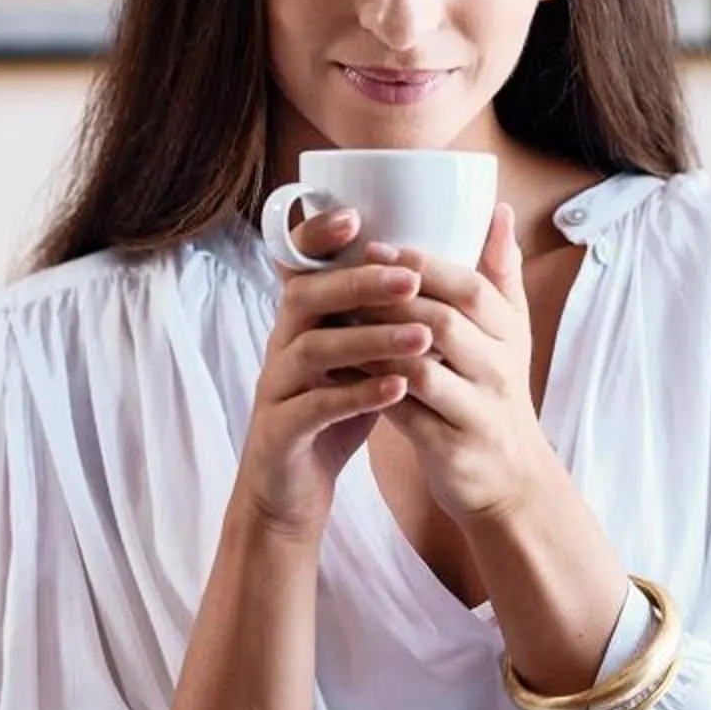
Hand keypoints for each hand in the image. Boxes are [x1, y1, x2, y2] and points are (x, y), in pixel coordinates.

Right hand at [231, 205, 433, 541]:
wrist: (290, 492)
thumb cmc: (332, 416)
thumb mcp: (356, 360)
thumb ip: (381, 318)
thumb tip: (433, 270)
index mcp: (302, 323)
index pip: (300, 267)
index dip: (318, 238)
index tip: (357, 218)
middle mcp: (282, 346)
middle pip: (306, 297)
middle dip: (358, 283)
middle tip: (411, 277)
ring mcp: (276, 389)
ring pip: (312, 350)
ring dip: (369, 339)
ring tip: (421, 336)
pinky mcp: (280, 432)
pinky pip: (314, 407)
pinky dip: (357, 395)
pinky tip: (398, 389)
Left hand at [373, 204, 556, 522]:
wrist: (512, 481)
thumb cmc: (498, 395)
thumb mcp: (512, 335)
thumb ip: (502, 273)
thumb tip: (499, 210)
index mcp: (511, 335)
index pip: (470, 288)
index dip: (423, 265)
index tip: (375, 248)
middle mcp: (501, 370)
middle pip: (443, 323)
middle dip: (389, 298)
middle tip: (342, 281)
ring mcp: (478, 411)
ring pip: (419, 368)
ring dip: (373, 343)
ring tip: (334, 322)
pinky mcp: (451, 448)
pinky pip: (403, 413)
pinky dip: (369, 389)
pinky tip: (342, 371)